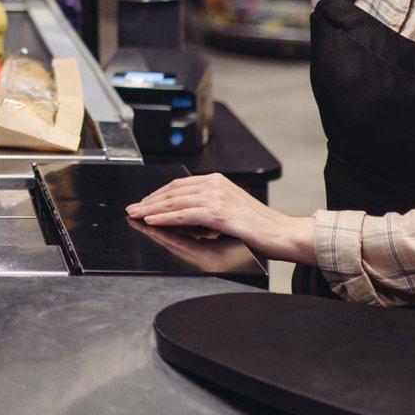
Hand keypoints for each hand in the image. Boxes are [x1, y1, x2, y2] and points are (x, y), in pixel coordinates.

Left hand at [125, 173, 315, 265]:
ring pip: (174, 201)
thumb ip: (207, 208)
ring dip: (152, 209)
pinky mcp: (218, 213)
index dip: (158, 194)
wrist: (282, 234)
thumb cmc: (259, 228)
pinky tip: (152, 220)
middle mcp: (215, 184)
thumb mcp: (229, 211)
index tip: (143, 203)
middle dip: (149, 201)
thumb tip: (181, 215)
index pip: (179, 186)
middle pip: (173, 191)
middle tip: (132, 209)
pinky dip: (165, 217)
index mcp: (217, 181)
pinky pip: (184, 214)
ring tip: (137, 215)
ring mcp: (216, 197)